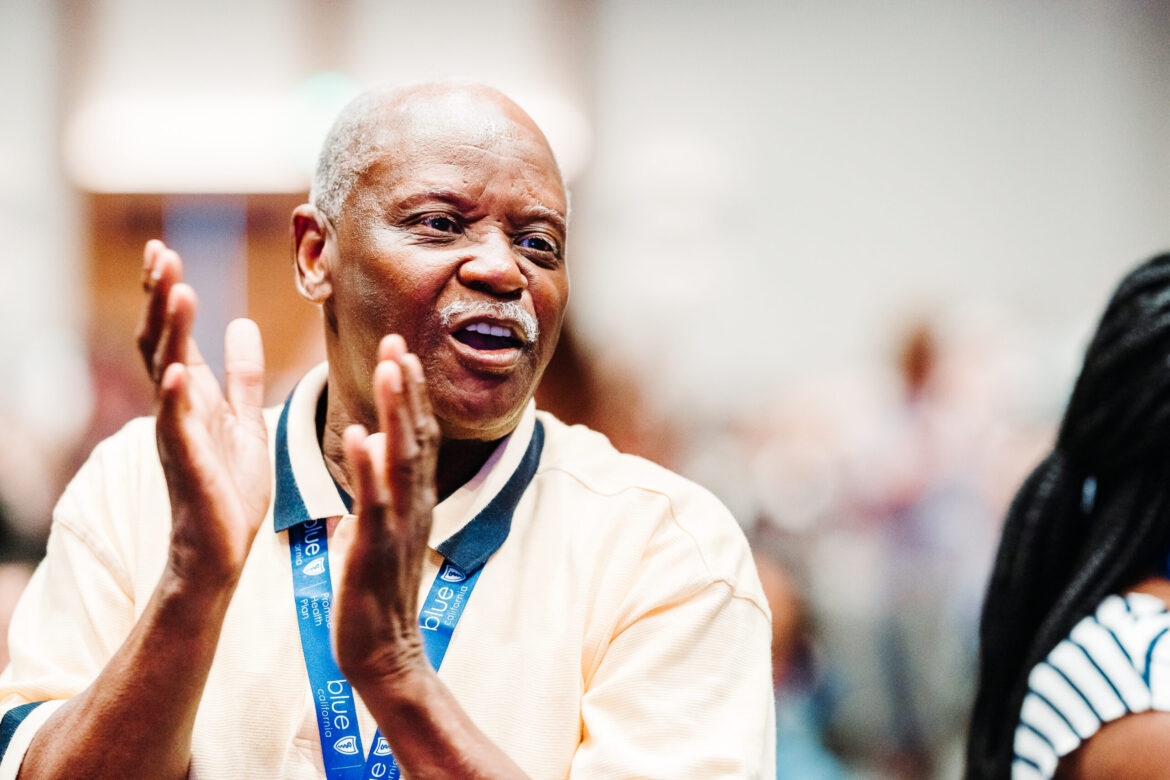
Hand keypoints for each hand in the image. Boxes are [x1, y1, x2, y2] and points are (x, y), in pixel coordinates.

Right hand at [136, 240, 269, 588]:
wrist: (223, 548)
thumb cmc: (229, 487)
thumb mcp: (245, 420)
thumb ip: (242, 375)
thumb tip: (242, 324)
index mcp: (193, 396)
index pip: (173, 334)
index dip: (167, 294)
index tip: (164, 251)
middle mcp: (178, 409)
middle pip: (162, 343)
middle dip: (161, 298)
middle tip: (161, 254)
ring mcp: (178, 434)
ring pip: (166, 374)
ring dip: (171, 332)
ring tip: (177, 291)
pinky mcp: (189, 465)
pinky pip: (177, 427)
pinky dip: (176, 398)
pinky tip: (178, 371)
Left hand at [333, 334, 439, 685]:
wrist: (381, 653)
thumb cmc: (375, 591)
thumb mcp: (379, 529)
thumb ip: (379, 487)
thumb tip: (375, 445)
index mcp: (412, 500)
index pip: (418, 436)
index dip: (411, 393)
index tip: (402, 350)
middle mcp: (413, 506)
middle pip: (417, 436)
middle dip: (406, 387)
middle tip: (397, 339)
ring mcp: (398, 527)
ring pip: (403, 460)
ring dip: (396, 412)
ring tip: (389, 369)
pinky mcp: (375, 551)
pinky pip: (375, 504)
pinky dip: (368, 468)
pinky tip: (360, 436)